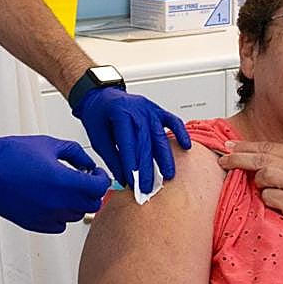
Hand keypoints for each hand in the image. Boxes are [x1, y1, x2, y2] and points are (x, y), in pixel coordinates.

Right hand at [0, 133, 110, 232]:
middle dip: (92, 191)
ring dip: (77, 203)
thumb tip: (88, 164)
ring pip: (77, 216)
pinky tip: (53, 201)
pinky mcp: (34, 224)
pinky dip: (61, 215)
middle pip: (92, 204)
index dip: (102, 178)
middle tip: (84, 180)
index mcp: (63, 181)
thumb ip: (76, 154)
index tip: (96, 173)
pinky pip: (60, 225)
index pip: (99, 187)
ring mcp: (46, 216)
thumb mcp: (49, 144)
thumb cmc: (10, 154)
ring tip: (66, 188)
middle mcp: (57, 202)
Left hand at [71, 87, 191, 193]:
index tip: (132, 182)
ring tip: (168, 175)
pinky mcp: (158, 111)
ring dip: (165, 157)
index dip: (131, 164)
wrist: (103, 96)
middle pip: (145, 142)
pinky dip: (181, 133)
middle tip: (148, 187)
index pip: (128, 143)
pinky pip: (173, 121)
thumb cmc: (98, 115)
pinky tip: (186, 146)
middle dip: (148, 167)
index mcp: (119, 113)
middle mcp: (137, 110)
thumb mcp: (97, 136)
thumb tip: (123, 178)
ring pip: (160, 135)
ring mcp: (149, 109)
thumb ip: (111, 157)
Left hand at [219, 141, 282, 244]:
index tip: (228, 146)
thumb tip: (255, 163)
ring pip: (262, 175)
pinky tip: (281, 205)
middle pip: (259, 158)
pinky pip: (268, 197)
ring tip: (272, 192)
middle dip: (237, 158)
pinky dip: (269, 200)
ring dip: (260, 184)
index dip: (244, 146)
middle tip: (222, 160)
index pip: (266, 147)